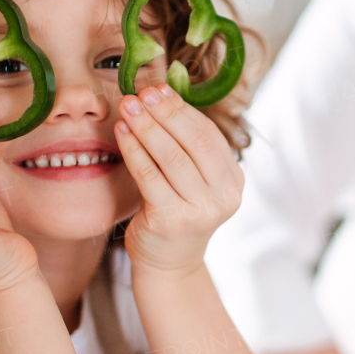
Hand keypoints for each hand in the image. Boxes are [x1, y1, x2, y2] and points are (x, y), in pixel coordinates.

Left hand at [116, 84, 243, 275]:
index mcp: (233, 181)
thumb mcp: (193, 182)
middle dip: (165, 113)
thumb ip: (187, 148)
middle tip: (142, 93)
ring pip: (171, 157)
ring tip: (127, 106)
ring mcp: (201, 210)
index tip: (160, 88)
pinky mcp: (172, 220)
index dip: (183, 109)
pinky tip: (121, 133)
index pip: (209, 135)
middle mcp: (224, 196)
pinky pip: (149, 175)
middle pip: (194, 142)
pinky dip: (134, 150)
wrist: (168, 264)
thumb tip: (163, 96)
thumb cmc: (175, 214)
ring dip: (147, 127)